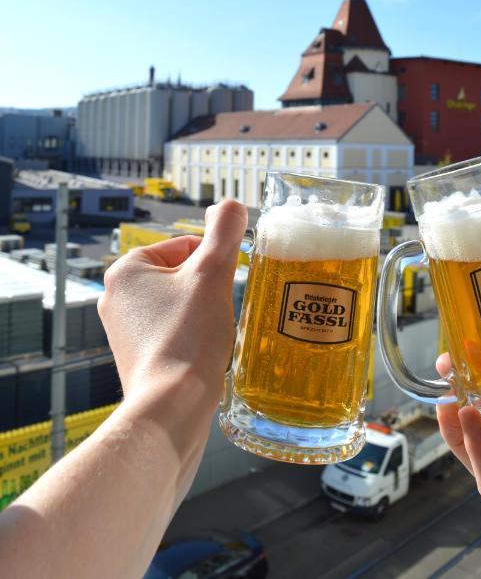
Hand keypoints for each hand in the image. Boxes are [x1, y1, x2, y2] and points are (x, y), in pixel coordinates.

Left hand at [99, 199, 247, 410]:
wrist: (171, 408)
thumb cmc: (188, 339)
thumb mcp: (212, 273)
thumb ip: (224, 232)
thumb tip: (231, 206)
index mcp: (126, 270)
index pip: (185, 246)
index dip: (213, 264)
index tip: (222, 288)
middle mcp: (116, 297)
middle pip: (182, 275)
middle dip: (207, 290)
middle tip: (215, 313)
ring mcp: (123, 330)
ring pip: (179, 304)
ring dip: (201, 313)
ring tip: (208, 335)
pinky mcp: (135, 356)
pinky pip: (172, 331)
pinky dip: (191, 337)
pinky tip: (200, 353)